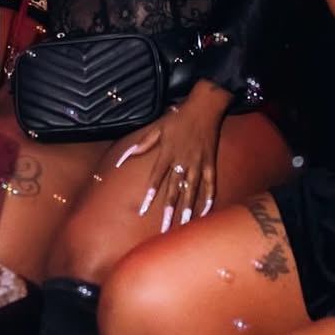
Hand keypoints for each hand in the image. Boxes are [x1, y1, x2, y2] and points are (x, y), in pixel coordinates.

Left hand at [115, 100, 223, 231]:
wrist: (204, 106)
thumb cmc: (179, 117)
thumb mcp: (157, 128)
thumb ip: (142, 145)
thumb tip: (123, 157)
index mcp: (167, 153)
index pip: (156, 178)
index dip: (150, 195)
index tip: (144, 210)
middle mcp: (182, 161)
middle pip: (174, 189)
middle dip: (170, 210)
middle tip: (165, 228)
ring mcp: (198, 163)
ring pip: (192, 190)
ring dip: (188, 208)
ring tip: (184, 224)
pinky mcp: (210, 162)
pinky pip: (211, 182)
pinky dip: (209, 196)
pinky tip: (207, 210)